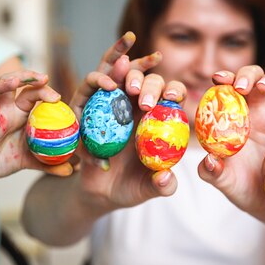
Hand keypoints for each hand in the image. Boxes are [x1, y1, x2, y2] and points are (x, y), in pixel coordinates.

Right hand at [0, 70, 68, 184]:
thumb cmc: (4, 158)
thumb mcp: (32, 161)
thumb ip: (51, 164)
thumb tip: (73, 170)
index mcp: (19, 114)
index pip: (31, 93)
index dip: (43, 89)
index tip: (57, 96)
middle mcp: (3, 111)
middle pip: (11, 84)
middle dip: (25, 77)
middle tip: (42, 78)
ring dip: (1, 86)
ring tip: (13, 81)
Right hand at [69, 33, 186, 213]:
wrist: (100, 192)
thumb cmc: (131, 186)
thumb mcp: (149, 189)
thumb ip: (163, 185)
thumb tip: (165, 176)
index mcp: (159, 119)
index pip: (171, 95)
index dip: (174, 91)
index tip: (171, 98)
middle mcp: (139, 107)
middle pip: (148, 81)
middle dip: (149, 84)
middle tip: (145, 101)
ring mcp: (114, 103)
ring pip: (122, 73)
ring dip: (126, 71)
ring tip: (126, 83)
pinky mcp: (90, 104)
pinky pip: (93, 83)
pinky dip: (100, 78)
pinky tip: (107, 85)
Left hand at [197, 65, 264, 219]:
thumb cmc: (245, 189)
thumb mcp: (225, 182)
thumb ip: (211, 172)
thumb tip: (209, 159)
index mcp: (237, 118)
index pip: (229, 90)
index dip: (225, 80)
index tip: (218, 79)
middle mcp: (259, 111)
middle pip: (255, 79)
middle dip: (247, 76)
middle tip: (240, 87)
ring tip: (264, 87)